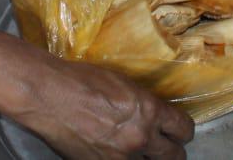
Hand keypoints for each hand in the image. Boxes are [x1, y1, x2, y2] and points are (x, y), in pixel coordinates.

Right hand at [14, 57, 193, 158]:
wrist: (49, 96)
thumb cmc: (81, 80)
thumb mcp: (122, 83)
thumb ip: (142, 103)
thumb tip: (151, 114)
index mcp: (148, 110)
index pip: (183, 129)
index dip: (182, 130)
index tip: (177, 130)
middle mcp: (140, 137)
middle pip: (174, 157)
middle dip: (171, 151)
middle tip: (164, 146)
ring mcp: (121, 157)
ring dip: (146, 159)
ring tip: (136, 150)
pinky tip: (113, 152)